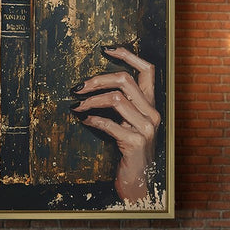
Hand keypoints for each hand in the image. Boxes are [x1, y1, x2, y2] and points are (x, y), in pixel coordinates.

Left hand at [71, 46, 160, 205]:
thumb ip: (122, 105)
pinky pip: (109, 123)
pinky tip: (82, 120)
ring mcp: (146, 128)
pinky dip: (92, 119)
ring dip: (91, 100)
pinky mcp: (135, 142)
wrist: (138, 180)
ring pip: (116, 98)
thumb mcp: (128, 122)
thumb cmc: (128, 149)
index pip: (148, 69)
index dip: (128, 55)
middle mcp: (152, 113)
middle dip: (97, 80)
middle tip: (78, 87)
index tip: (106, 49)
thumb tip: (93, 85)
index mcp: (151, 104)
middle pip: (125, 80)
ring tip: (77, 105)